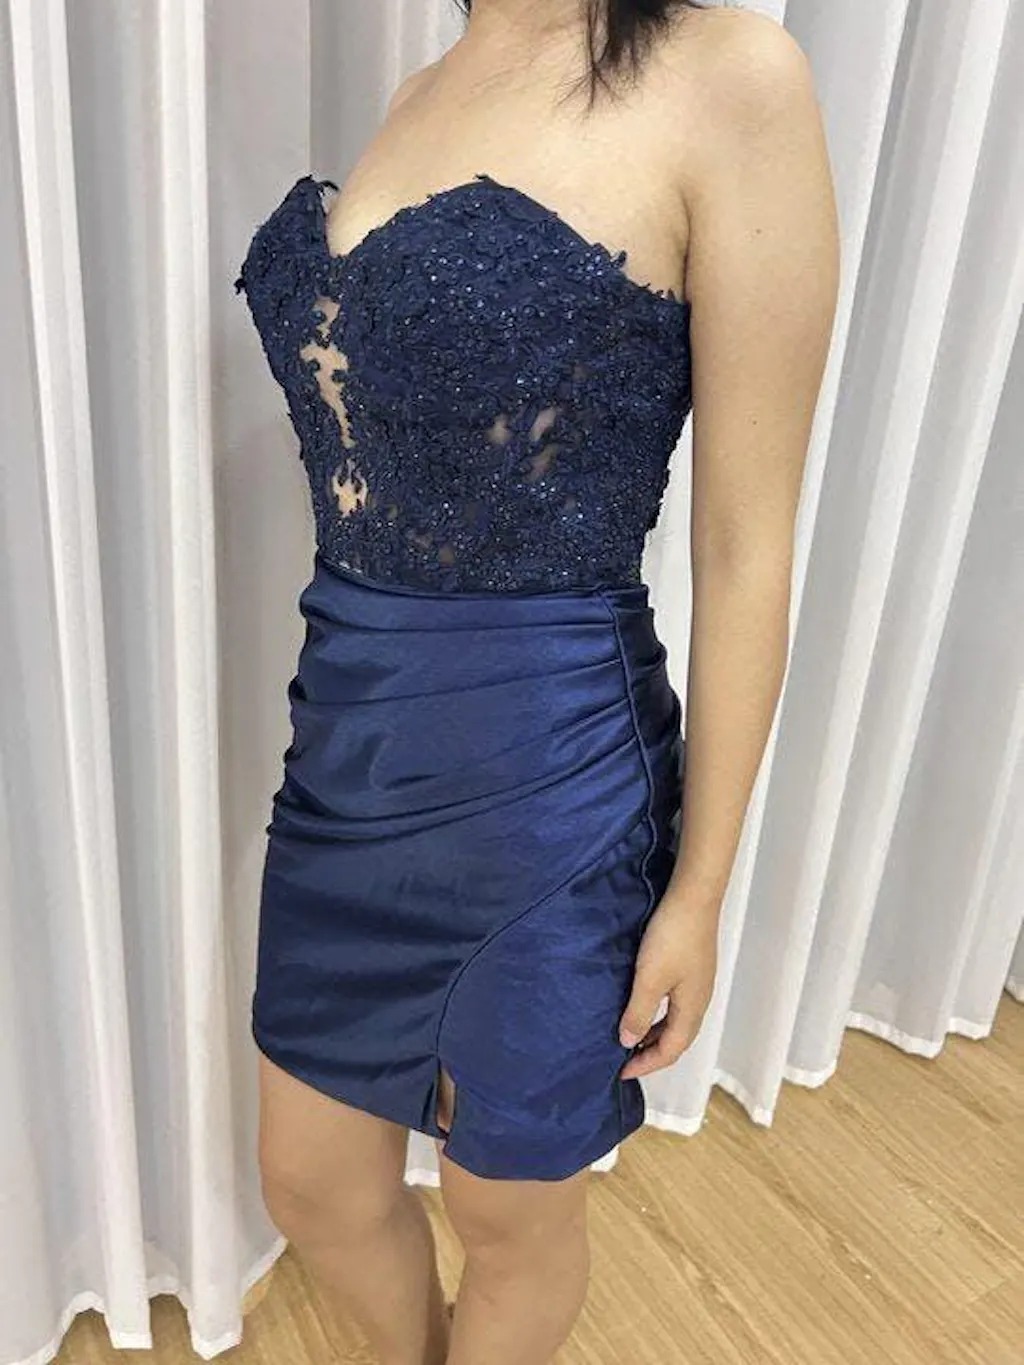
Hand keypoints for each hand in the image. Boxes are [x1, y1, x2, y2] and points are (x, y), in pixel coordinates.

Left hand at [618, 895, 719, 1079]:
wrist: (693, 897)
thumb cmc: (672, 938)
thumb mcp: (649, 979)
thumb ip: (639, 1013)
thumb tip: (628, 1043)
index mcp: (692, 1009)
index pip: (671, 1051)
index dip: (646, 1065)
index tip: (620, 1072)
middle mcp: (699, 1000)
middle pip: (677, 1038)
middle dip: (652, 1052)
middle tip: (624, 1058)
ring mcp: (697, 982)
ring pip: (676, 1020)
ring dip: (654, 1032)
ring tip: (630, 1034)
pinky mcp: (692, 965)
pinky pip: (675, 1002)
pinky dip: (658, 1012)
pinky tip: (643, 1001)